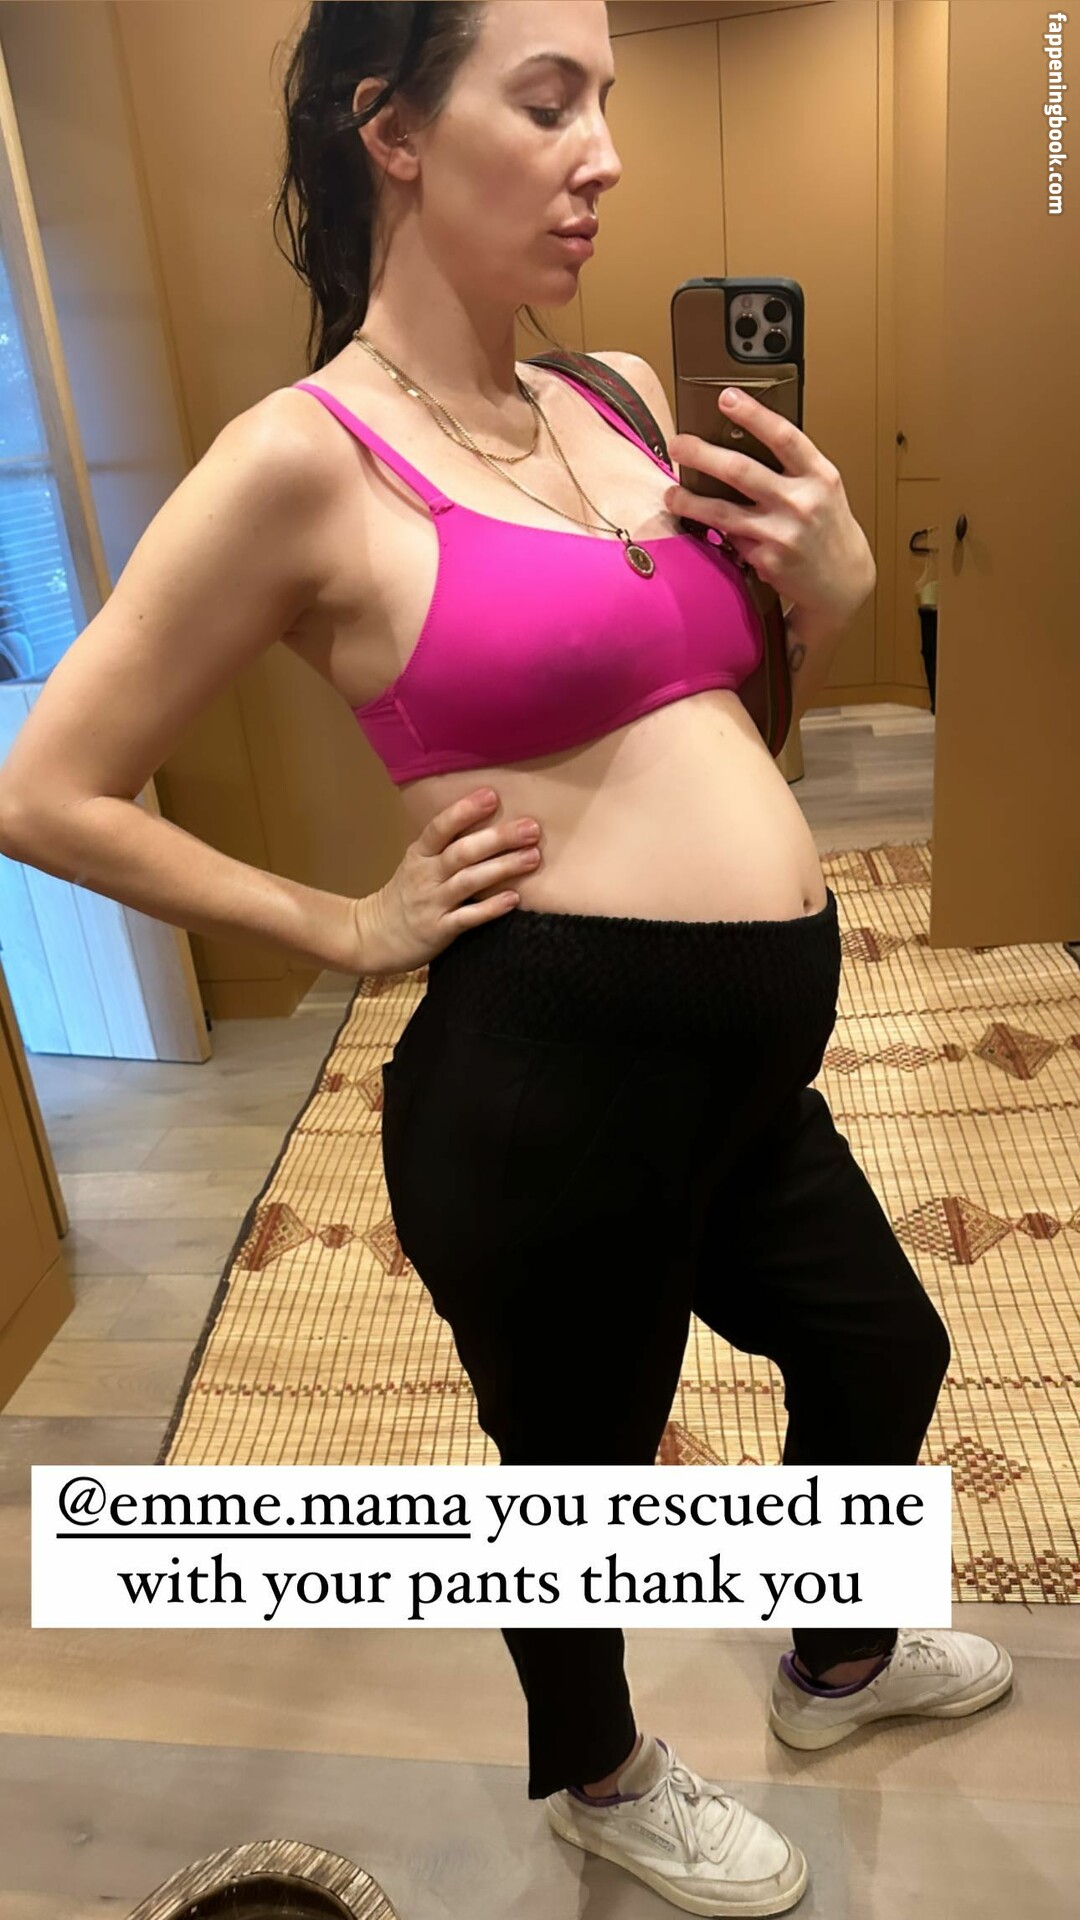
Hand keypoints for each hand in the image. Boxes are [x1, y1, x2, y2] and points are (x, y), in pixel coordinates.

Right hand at [353, 789, 543, 973]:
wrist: (373, 936)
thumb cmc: (405, 895)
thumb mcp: (417, 863)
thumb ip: (445, 845)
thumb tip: (488, 819)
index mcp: (419, 854)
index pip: (440, 827)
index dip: (464, 811)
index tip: (492, 795)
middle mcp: (425, 875)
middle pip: (462, 852)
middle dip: (498, 838)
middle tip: (531, 828)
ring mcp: (432, 903)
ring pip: (469, 881)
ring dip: (502, 868)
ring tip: (532, 857)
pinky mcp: (439, 930)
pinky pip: (468, 918)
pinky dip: (490, 908)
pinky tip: (513, 899)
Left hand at [665, 388, 874, 626]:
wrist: (843, 581)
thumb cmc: (827, 528)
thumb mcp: (822, 488)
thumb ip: (791, 467)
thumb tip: (737, 440)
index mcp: (819, 475)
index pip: (783, 436)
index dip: (753, 414)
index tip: (726, 397)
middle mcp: (801, 502)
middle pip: (740, 471)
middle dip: (701, 454)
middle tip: (677, 444)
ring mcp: (782, 533)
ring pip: (722, 511)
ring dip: (690, 500)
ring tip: (671, 493)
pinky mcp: (767, 560)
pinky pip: (730, 539)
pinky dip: (712, 530)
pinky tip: (698, 524)